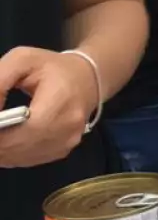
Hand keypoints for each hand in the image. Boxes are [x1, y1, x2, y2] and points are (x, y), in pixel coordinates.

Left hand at [0, 48, 99, 168]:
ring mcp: (67, 142)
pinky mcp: (61, 151)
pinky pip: (27, 160)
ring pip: (21, 157)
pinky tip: (6, 139)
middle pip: (21, 145)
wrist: (87, 78)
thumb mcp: (23, 59)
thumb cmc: (53, 68)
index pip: (27, 127)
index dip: (1, 131)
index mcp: (62, 99)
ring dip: (2, 148)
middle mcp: (69, 126)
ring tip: (0, 129)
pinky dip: (10, 153)